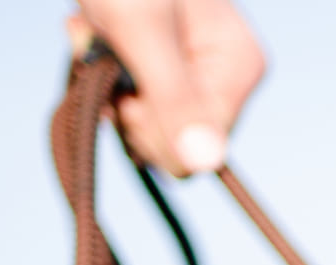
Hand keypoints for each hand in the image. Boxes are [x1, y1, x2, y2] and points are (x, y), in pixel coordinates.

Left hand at [67, 0, 266, 176]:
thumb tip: (205, 164)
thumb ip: (173, 98)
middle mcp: (228, 73)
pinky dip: (105, 70)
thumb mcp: (141, 30)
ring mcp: (199, 69)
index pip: (198, 148)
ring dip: (108, 83)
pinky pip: (138, 97)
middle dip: (127, 102)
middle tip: (102, 45)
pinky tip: (96, 31)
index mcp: (241, 68)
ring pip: (150, 122)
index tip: (124, 72)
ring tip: (94, 29)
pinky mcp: (168, 61)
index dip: (149, 123)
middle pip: (175, 140)